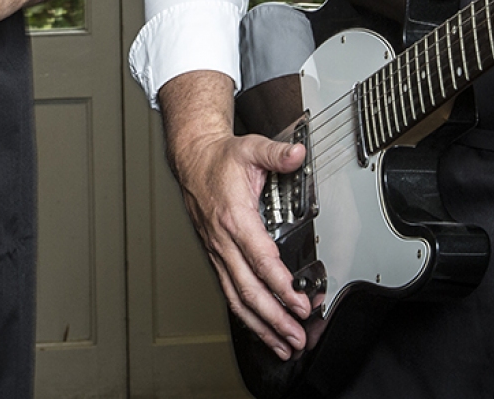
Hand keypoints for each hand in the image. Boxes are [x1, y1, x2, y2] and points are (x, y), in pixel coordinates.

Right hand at [159, 72, 313, 359]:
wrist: (192, 160)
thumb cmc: (221, 159)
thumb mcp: (251, 148)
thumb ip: (276, 153)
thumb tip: (296, 154)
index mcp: (234, 217)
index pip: (260, 259)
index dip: (281, 284)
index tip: (301, 302)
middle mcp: (223, 240)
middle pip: (248, 289)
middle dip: (274, 317)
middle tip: (296, 336)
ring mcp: (218, 252)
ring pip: (237, 298)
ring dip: (261, 325)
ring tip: (283, 345)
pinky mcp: (217, 258)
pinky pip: (230, 293)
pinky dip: (248, 317)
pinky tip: (262, 330)